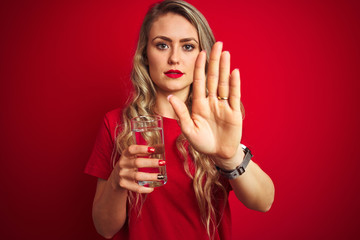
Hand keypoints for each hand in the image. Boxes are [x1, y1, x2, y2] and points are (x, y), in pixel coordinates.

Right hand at [109, 145, 164, 193]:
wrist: (116, 177)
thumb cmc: (130, 163)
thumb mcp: (135, 156)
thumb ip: (148, 151)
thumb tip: (163, 147)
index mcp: (125, 154)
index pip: (132, 149)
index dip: (142, 149)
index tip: (153, 149)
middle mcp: (122, 164)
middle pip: (137, 163)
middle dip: (151, 163)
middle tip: (163, 163)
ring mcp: (122, 175)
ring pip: (138, 176)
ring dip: (151, 176)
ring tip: (161, 176)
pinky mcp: (124, 184)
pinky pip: (136, 188)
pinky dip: (145, 188)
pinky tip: (152, 187)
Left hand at [168, 42, 242, 167]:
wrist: (218, 154)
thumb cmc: (201, 143)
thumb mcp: (188, 129)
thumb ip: (181, 113)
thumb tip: (169, 96)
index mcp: (199, 105)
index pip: (199, 82)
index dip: (199, 67)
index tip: (200, 53)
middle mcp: (211, 102)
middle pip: (213, 78)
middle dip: (214, 61)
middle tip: (217, 44)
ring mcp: (223, 106)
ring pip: (224, 83)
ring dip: (225, 68)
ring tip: (225, 53)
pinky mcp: (234, 112)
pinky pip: (234, 96)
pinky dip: (234, 84)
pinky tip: (234, 71)